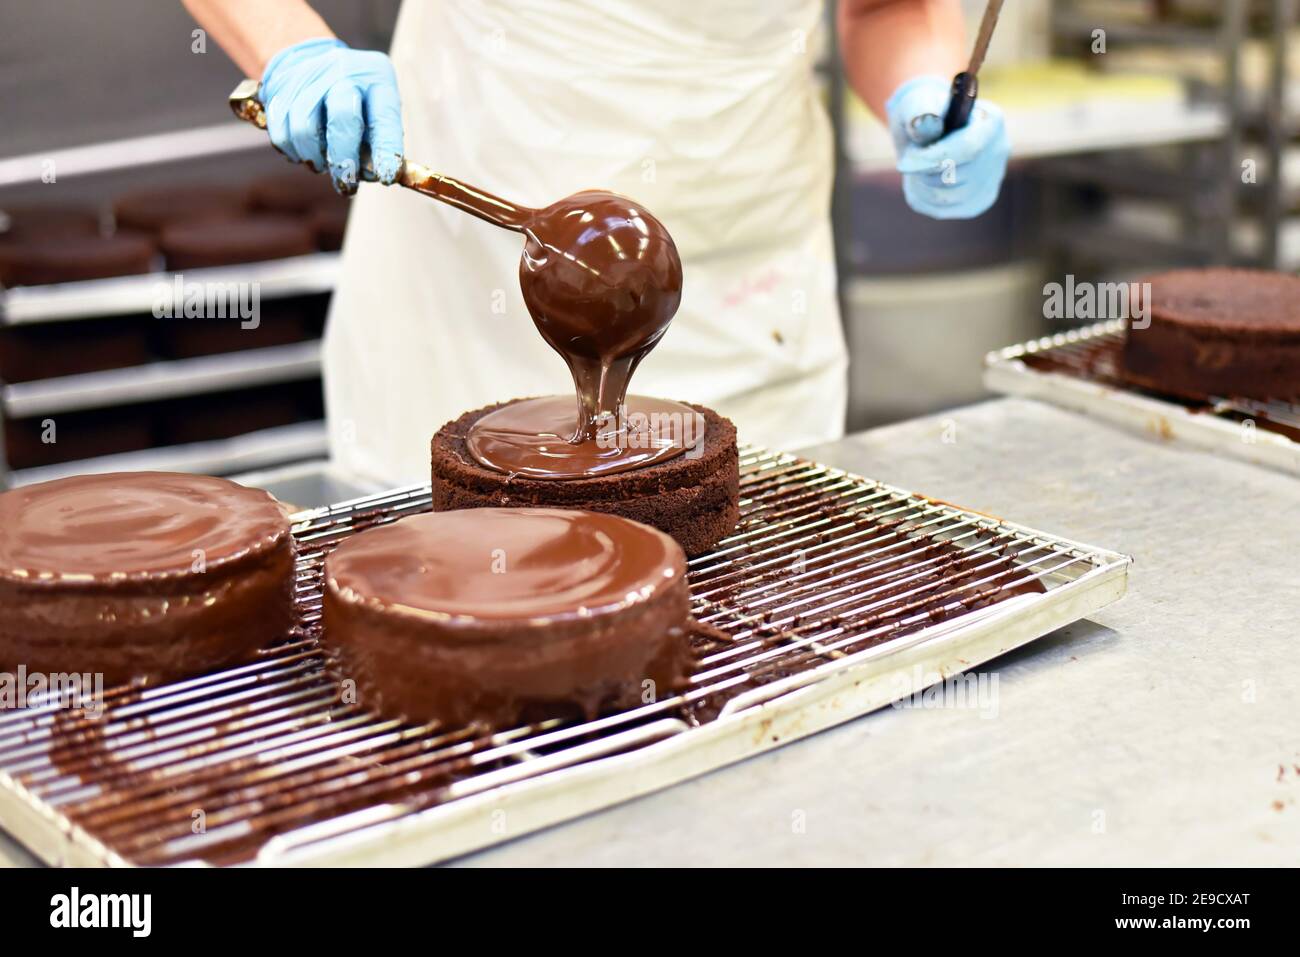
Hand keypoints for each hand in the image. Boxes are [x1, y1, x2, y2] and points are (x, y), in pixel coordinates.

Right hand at [259, 37, 403, 194]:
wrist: (313, 59)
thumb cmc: (357, 99)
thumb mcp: (378, 110)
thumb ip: (380, 143)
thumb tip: (379, 176)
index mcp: (377, 77)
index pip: (384, 118)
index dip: (386, 150)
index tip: (385, 177)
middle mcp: (344, 71)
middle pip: (342, 118)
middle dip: (344, 161)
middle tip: (346, 185)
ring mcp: (309, 75)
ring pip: (304, 129)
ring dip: (313, 159)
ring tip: (322, 165)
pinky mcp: (279, 85)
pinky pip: (280, 131)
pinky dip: (291, 152)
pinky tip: (303, 153)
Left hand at [885, 75, 1009, 219]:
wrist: (926, 128)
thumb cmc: (922, 111)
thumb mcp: (916, 103)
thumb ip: (920, 111)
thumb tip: (926, 123)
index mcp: (991, 120)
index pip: (968, 149)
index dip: (933, 159)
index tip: (904, 163)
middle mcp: (999, 150)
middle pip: (955, 176)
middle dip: (922, 170)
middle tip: (909, 158)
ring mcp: (992, 179)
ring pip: (947, 198)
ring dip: (920, 185)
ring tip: (915, 167)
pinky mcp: (978, 201)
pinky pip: (943, 211)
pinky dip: (922, 199)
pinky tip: (920, 182)